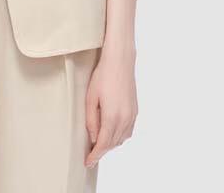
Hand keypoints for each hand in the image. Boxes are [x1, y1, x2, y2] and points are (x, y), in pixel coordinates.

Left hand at [84, 45, 137, 167]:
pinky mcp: (135, 110)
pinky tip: (112, 132)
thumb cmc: (102, 76)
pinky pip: (128, 131)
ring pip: (121, 139)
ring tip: (99, 143)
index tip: (87, 162)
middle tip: (90, 153)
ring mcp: (132, 115)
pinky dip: (119, 136)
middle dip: (102, 150)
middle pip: (112, 144)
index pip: (103, 144)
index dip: (95, 155)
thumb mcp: (91, 98)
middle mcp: (125, 119)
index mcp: (112, 117)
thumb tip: (94, 137)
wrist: (120, 61)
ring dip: (111, 144)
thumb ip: (91, 120)